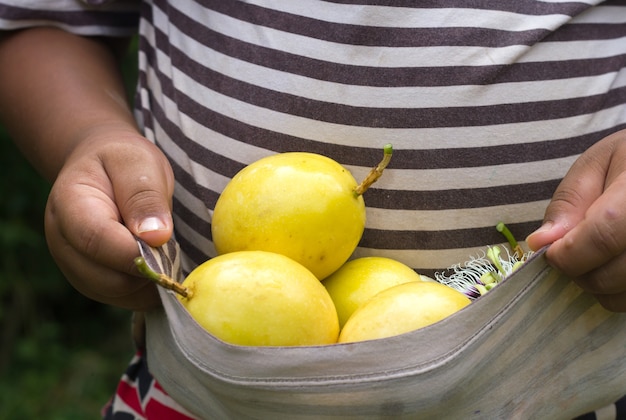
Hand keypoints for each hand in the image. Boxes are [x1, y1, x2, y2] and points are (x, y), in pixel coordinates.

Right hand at [44, 126, 174, 309]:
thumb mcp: (138, 162)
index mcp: (69, 205)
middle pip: (108, 278)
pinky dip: (148, 288)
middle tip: (171, 244)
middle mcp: (62, 242)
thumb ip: (145, 196)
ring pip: (119, 294)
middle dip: (148, 268)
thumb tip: (156, 237)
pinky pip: (125, 298)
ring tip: (163, 249)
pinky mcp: (93, 281)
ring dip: (150, 280)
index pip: (97, 240)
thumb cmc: (123, 162)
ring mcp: (75, 266)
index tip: (166, 244)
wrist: (103, 168)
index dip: (135, 250)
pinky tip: (158, 264)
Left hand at [527, 130, 625, 311]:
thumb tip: (540, 243)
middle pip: (613, 274)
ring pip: (624, 296)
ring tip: (595, 258)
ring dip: (599, 287)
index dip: (569, 253)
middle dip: (578, 272)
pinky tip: (614, 266)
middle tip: (570, 255)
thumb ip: (569, 202)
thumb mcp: (597, 165)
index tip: (551, 253)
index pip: (603, 236)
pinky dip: (618, 293)